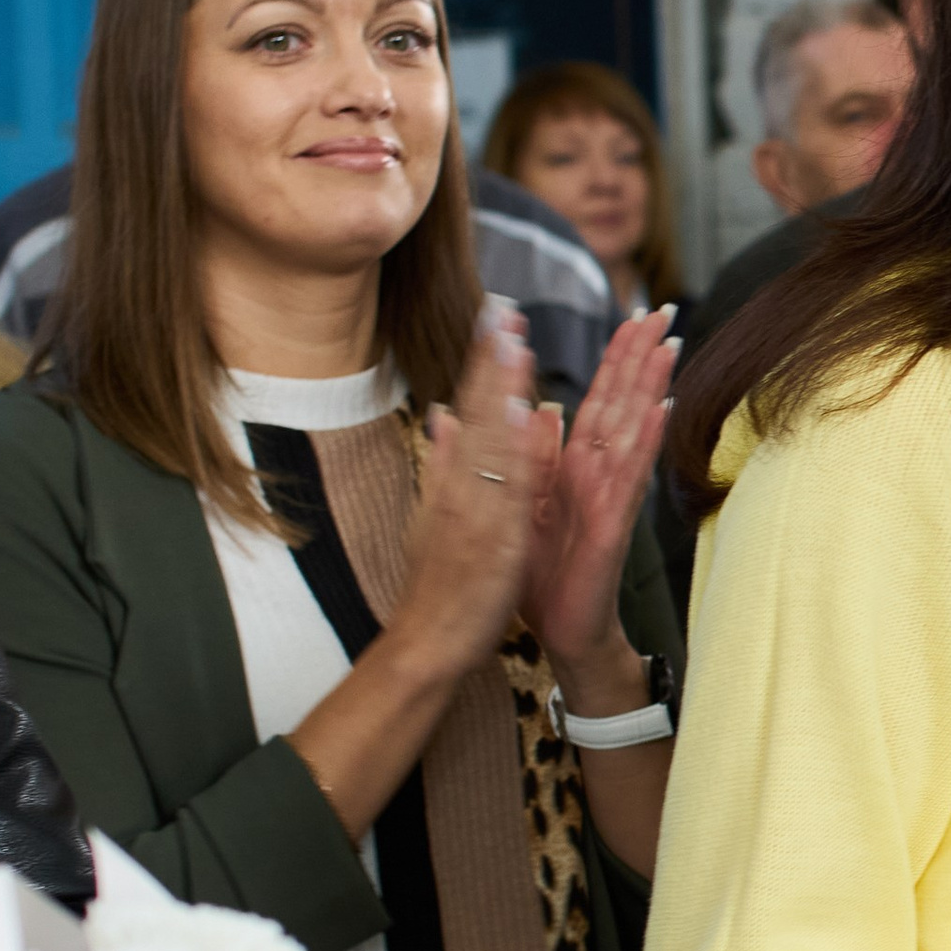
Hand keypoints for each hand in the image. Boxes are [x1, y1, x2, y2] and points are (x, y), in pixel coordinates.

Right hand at [386, 311, 555, 683]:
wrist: (427, 641)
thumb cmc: (439, 582)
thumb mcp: (438, 514)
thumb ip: (445, 462)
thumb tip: (441, 412)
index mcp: (455, 480)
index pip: (470, 410)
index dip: (483, 363)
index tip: (495, 318)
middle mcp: (461, 486)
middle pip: (476, 413)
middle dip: (489, 360)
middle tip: (501, 309)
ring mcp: (474, 508)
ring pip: (490, 440)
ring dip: (501, 389)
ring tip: (512, 343)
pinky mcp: (493, 536)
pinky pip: (509, 487)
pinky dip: (516, 449)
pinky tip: (524, 414)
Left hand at [524, 309, 678, 684]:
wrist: (558, 631)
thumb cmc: (546, 573)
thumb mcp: (527, 504)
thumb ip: (535, 455)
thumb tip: (541, 407)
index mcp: (575, 466)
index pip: (600, 399)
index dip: (617, 357)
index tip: (633, 314)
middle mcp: (599, 474)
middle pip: (624, 403)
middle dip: (642, 356)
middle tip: (665, 310)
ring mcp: (610, 498)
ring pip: (633, 432)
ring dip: (651, 389)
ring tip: (669, 347)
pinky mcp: (611, 526)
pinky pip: (629, 479)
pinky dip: (645, 444)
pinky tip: (661, 412)